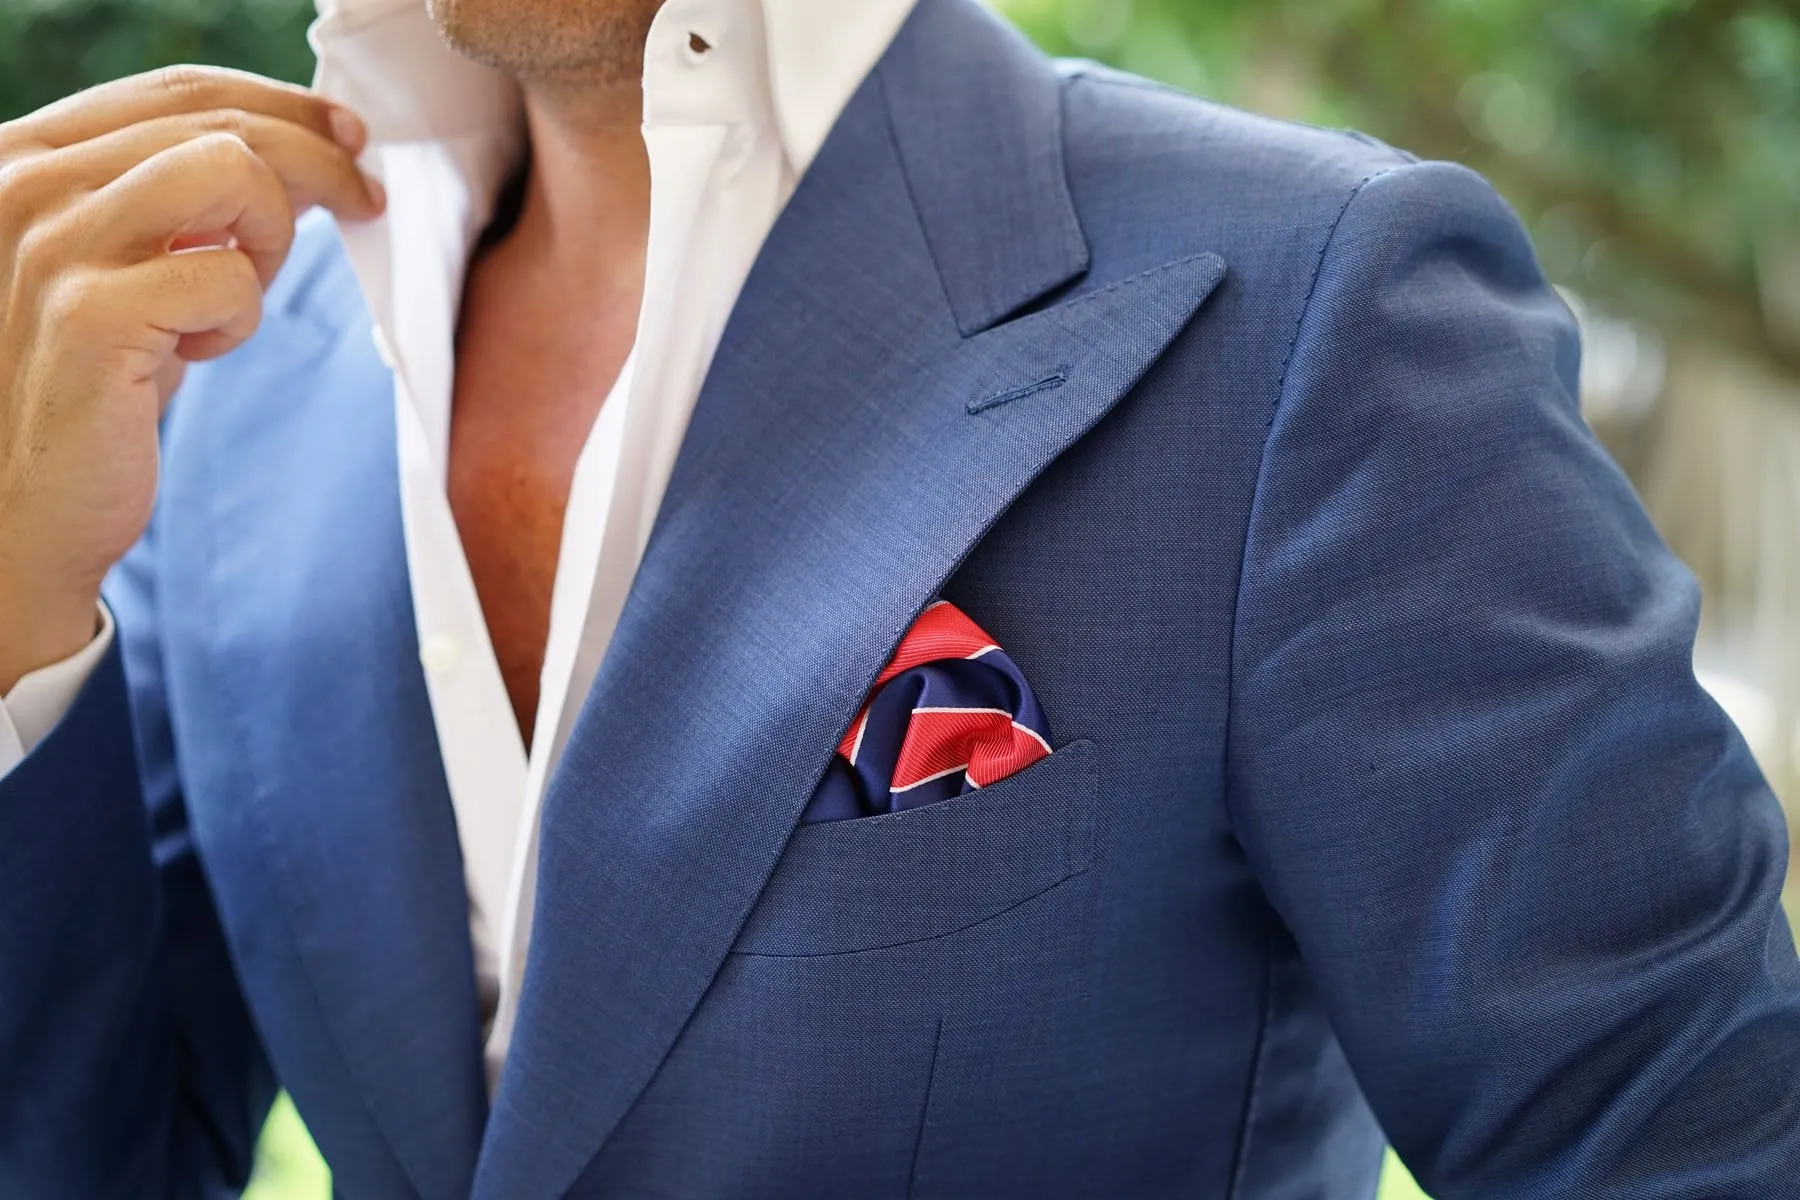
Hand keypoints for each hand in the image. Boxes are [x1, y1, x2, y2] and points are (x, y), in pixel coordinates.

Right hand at [0, 66, 384, 690]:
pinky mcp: (90, 314)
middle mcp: (25, 182)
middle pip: (220, 125)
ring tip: (233, 298)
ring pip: (232, 173)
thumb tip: (311, 148)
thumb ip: (189, 199)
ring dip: (270, 237)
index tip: (350, 134)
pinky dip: (239, 317)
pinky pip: (230, 277)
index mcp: (32, 154)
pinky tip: (193, 353)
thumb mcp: (140, 264)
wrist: (30, 502)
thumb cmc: (101, 381)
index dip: (282, 104)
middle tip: (363, 205)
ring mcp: (50, 243)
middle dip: (317, 165)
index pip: (180, 90)